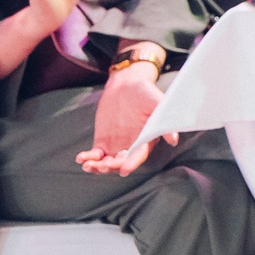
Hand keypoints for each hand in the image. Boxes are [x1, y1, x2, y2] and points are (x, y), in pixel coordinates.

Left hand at [76, 60, 174, 176]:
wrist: (126, 85)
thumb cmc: (144, 92)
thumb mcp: (157, 102)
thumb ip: (164, 120)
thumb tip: (174, 139)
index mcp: (147, 139)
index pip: (139, 155)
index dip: (132, 163)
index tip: (124, 170)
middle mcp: (132, 146)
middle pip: (121, 162)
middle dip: (112, 166)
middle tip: (103, 165)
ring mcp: (116, 146)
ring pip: (107, 162)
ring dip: (97, 167)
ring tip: (88, 165)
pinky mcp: (103, 142)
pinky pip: (95, 155)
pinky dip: (88, 158)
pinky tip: (81, 158)